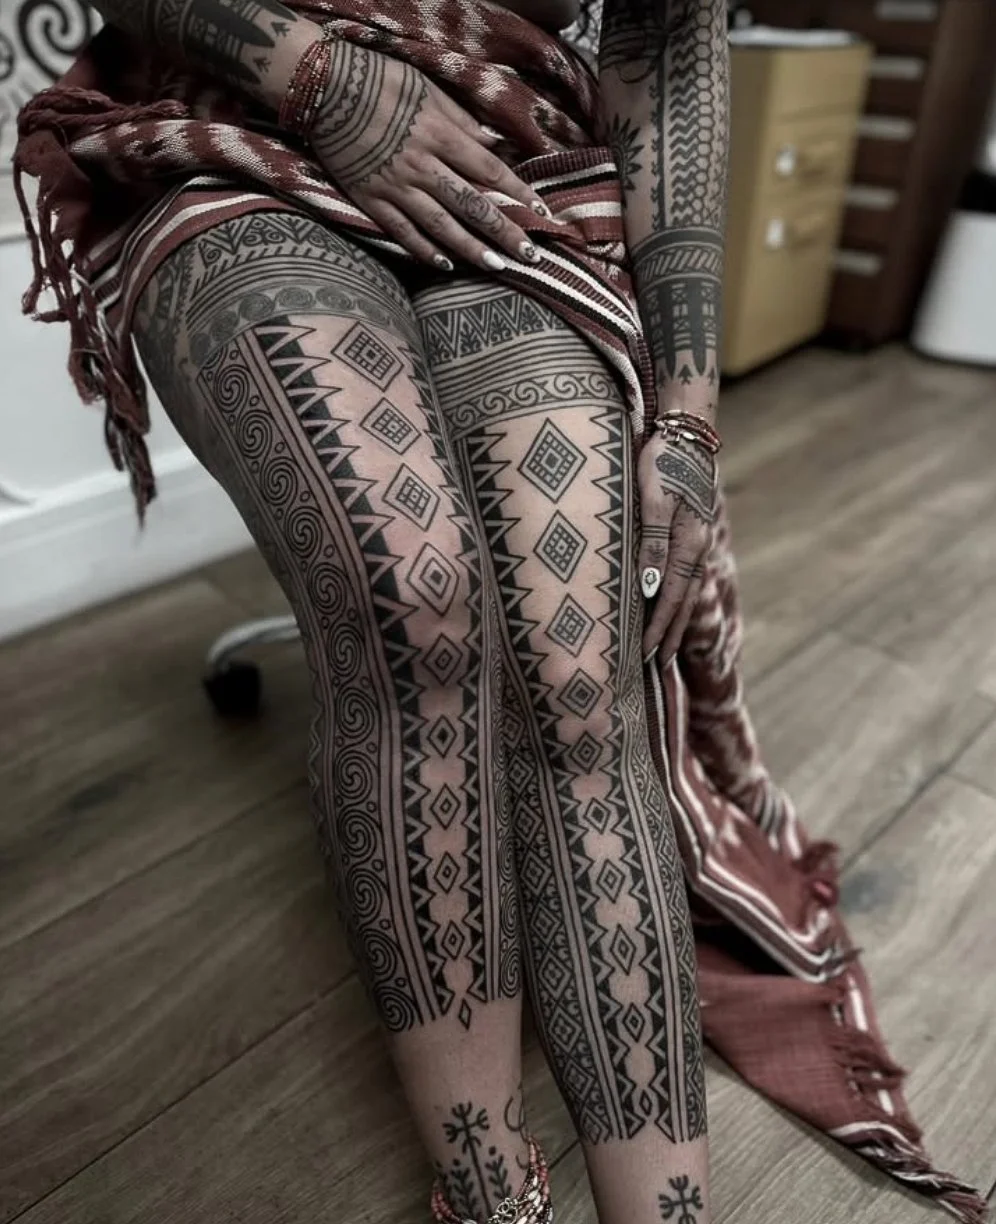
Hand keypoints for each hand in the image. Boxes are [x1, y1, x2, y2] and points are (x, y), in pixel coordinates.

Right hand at [309, 41, 553, 270]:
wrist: (323, 87)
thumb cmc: (379, 79)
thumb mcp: (427, 89)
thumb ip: (461, 120)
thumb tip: (493, 145)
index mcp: (440, 135)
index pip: (490, 170)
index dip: (519, 194)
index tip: (543, 214)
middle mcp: (423, 165)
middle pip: (473, 205)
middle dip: (505, 233)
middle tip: (531, 256)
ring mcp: (396, 186)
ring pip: (442, 225)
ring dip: (472, 249)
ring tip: (497, 267)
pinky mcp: (371, 199)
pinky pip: (402, 231)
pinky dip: (424, 250)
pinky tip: (445, 265)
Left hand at [636, 428, 717, 664]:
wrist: (686, 428)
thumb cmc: (662, 460)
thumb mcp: (652, 499)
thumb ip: (651, 542)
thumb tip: (651, 587)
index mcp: (687, 542)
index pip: (671, 597)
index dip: (659, 628)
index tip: (647, 655)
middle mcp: (696, 545)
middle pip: (684, 601)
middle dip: (671, 634)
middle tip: (658, 665)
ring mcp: (697, 537)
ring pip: (688, 589)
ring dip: (677, 620)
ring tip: (668, 646)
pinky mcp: (692, 528)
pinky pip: (686, 572)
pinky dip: (680, 596)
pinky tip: (673, 603)